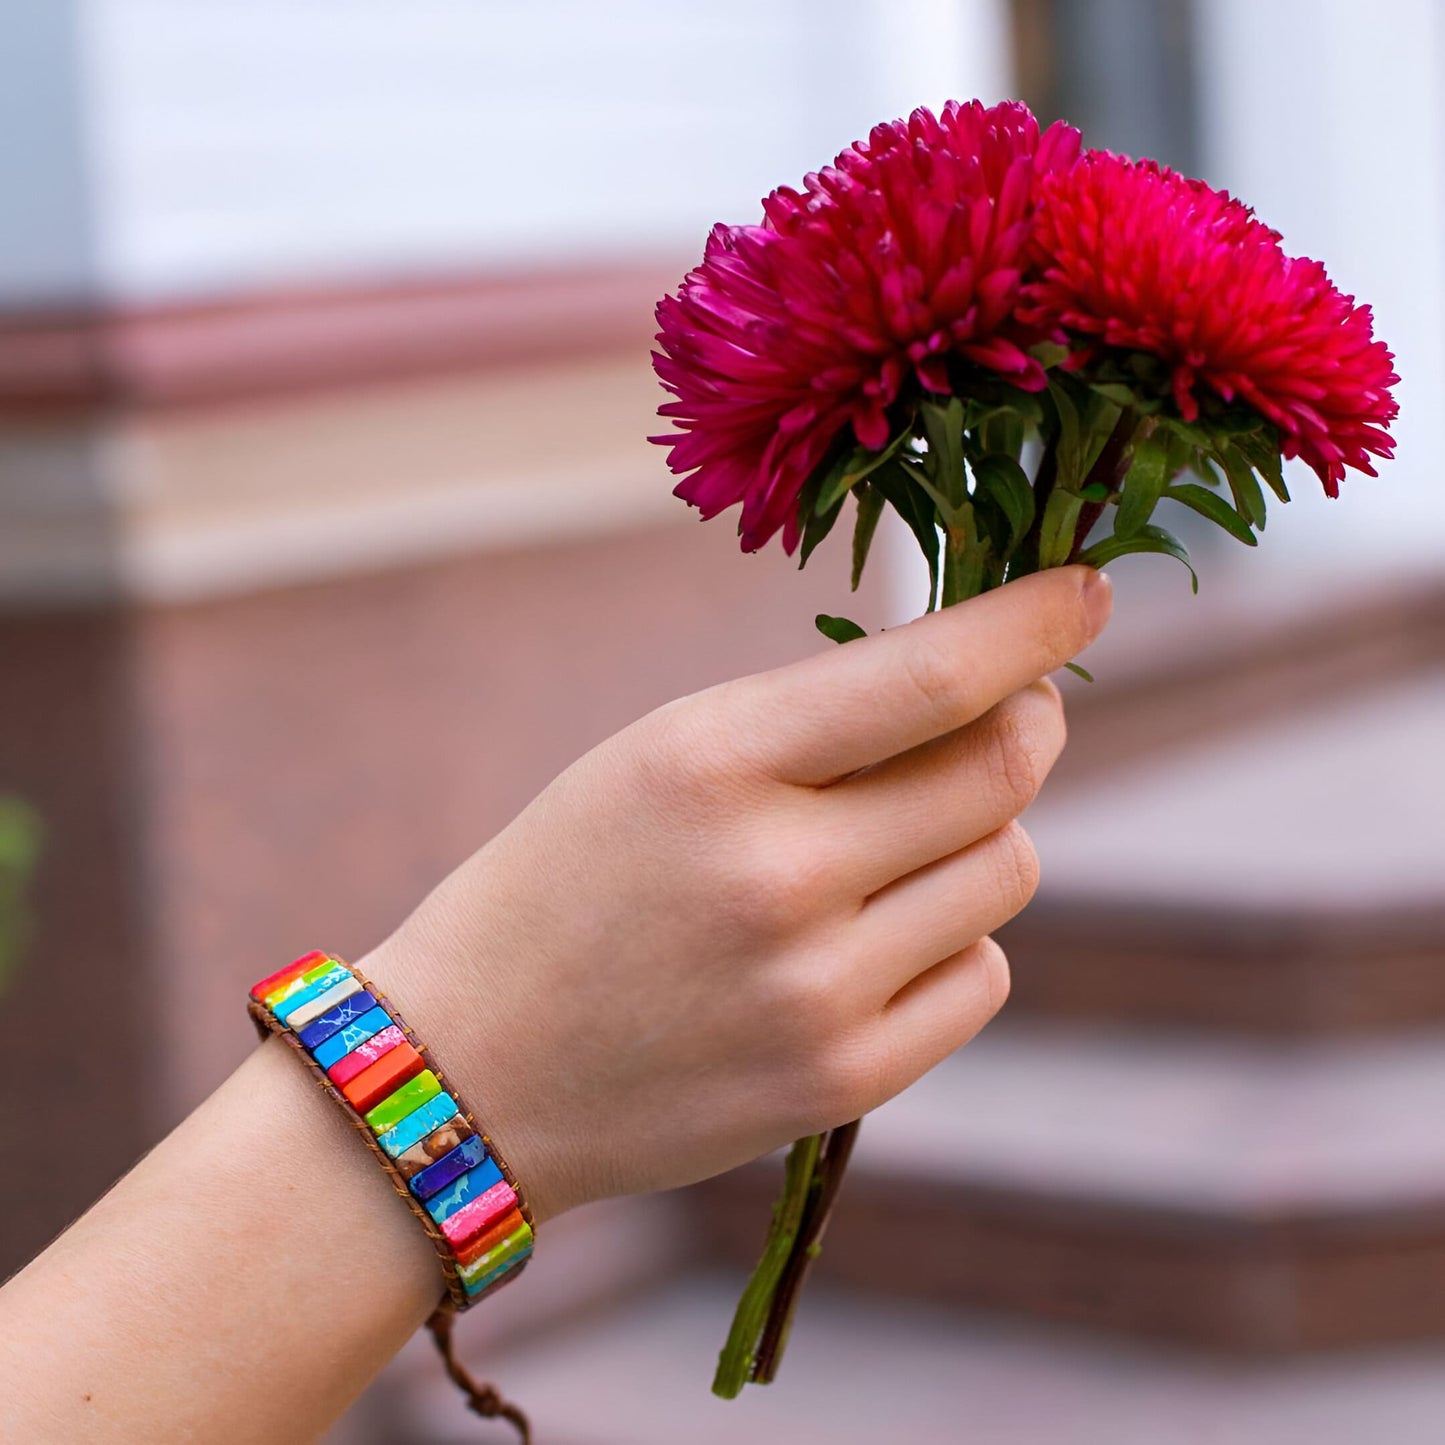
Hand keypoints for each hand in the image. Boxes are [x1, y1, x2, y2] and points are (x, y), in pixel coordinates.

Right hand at [371, 565, 1111, 1222]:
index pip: (930, 675)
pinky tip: (873, 946)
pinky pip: (982, 976)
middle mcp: (776, 875)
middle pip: (1002, 772)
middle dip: (1029, 724)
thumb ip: (818, 721)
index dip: (1032, 622)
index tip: (1088, 591)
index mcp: (714, 761)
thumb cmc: (571, 882)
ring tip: (891, 852)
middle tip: (1015, 713)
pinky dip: (955, 942)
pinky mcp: (841, 1081)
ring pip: (1007, 872)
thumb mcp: (665, 758)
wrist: (474, 1070)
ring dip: (978, 840)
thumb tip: (988, 686)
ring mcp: (814, 991)